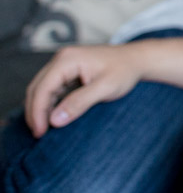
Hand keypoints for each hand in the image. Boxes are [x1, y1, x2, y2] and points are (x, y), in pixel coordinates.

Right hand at [25, 44, 143, 137]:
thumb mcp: (105, 88)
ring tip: (43, 129)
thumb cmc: (125, 70)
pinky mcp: (68, 70)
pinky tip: (52, 117)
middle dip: (35, 111)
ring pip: (42, 88)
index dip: (38, 111)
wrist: (137, 59)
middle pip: (37, 87)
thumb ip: (79, 103)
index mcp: (68, 59)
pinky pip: (52, 88)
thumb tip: (54, 120)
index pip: (43, 87)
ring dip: (40, 108)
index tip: (39, 132)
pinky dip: (49, 103)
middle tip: (38, 134)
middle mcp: (62, 58)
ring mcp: (64, 63)